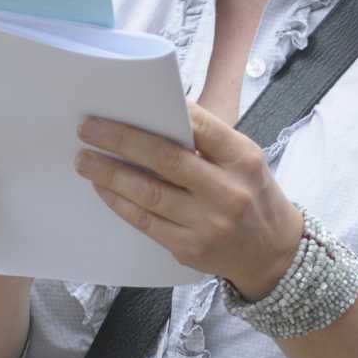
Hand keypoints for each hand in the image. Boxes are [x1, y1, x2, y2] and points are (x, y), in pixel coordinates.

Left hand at [76, 103, 304, 293]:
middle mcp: (227, 191)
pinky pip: (145, 222)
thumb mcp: (246, 162)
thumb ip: (209, 143)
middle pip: (166, 159)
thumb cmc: (253, 197)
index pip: (201, 128)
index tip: (127, 103)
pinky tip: (103, 188)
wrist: (273, 254)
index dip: (163, 113)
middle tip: (89, 129)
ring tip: (85, 160)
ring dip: (110, 174)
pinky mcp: (189, 248)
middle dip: (121, 140)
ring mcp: (208, 223)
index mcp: (243, 160)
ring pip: (148, 193)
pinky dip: (120, 202)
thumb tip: (157, 118)